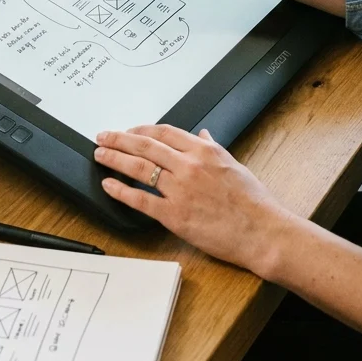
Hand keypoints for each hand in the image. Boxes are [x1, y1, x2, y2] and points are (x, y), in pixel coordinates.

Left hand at [95, 125, 287, 271]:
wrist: (261, 231)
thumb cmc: (253, 201)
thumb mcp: (233, 164)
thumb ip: (212, 148)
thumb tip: (202, 135)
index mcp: (204, 151)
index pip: (164, 132)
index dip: (141, 129)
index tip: (129, 130)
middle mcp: (188, 166)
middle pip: (145, 145)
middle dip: (119, 139)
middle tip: (103, 136)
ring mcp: (179, 190)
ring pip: (138, 169)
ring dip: (115, 159)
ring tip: (100, 154)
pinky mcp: (174, 215)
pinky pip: (140, 200)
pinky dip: (121, 191)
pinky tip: (108, 185)